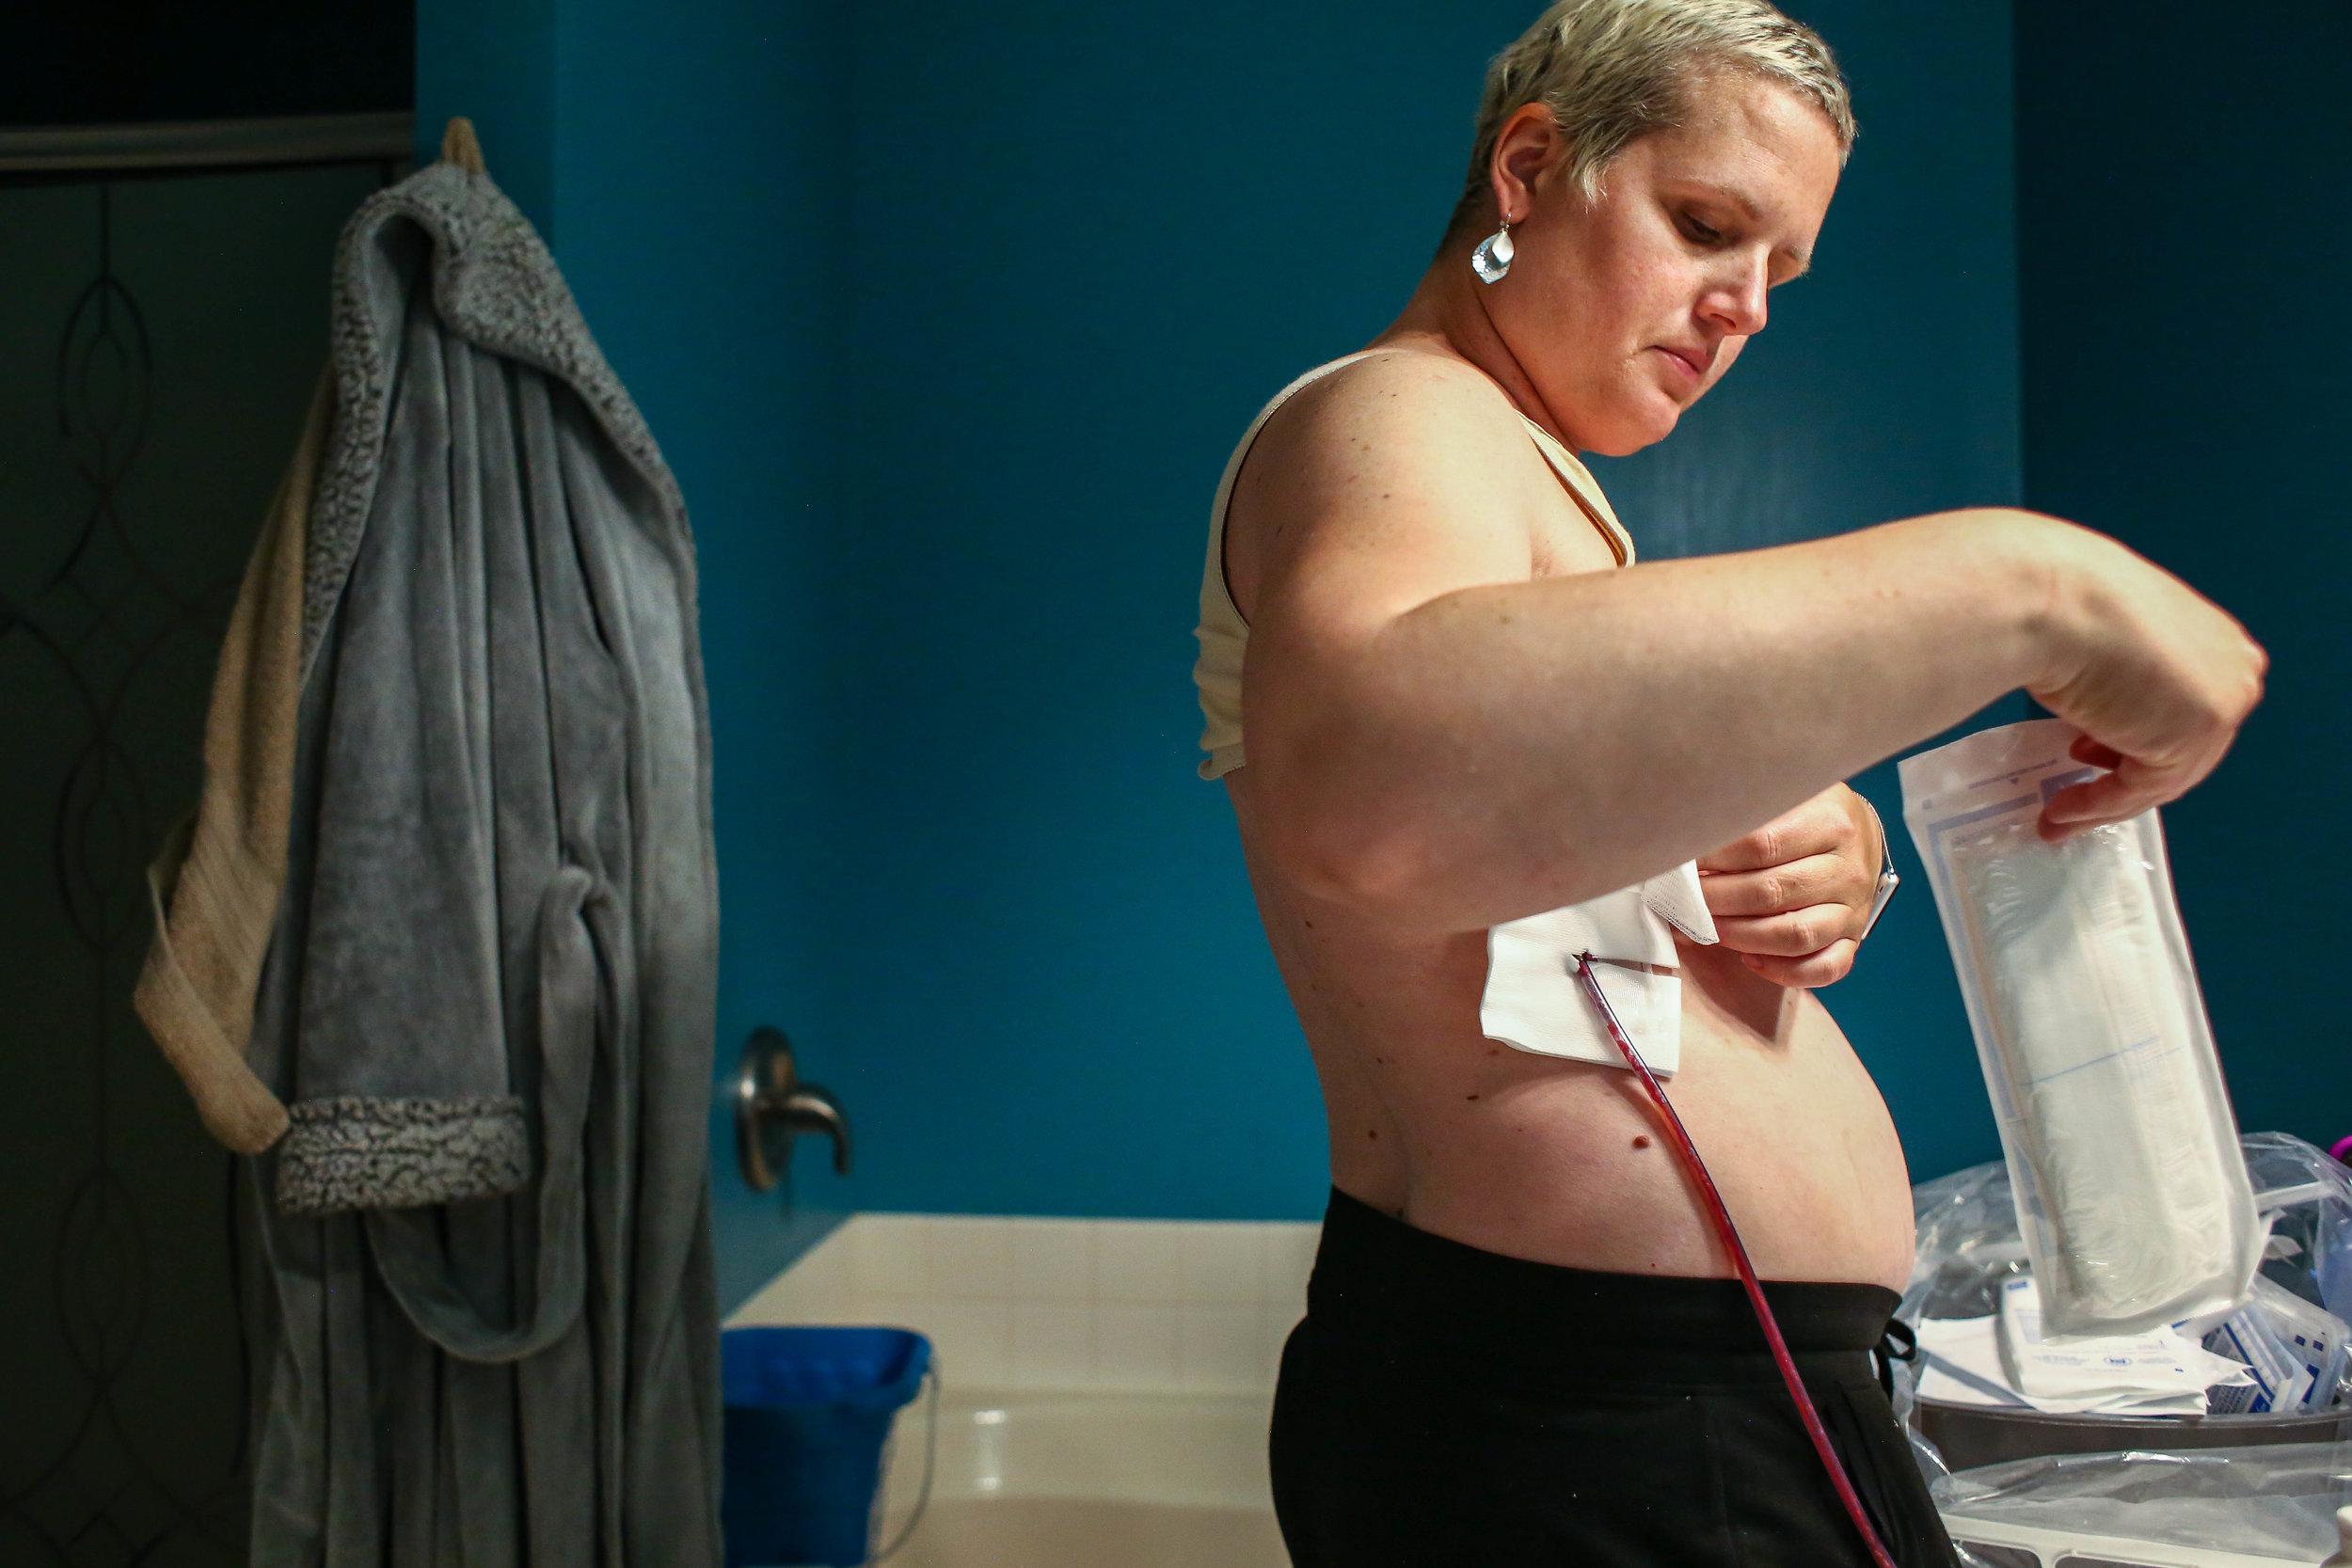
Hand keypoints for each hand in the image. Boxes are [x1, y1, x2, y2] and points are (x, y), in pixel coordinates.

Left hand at [1697, 784, 1880, 988]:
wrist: (1858, 833)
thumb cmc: (1806, 812)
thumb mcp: (1783, 794)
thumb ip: (1743, 814)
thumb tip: (1687, 841)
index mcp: (1830, 821)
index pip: (1762, 844)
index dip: (1715, 857)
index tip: (1682, 862)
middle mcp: (1848, 868)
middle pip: (1772, 892)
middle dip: (1717, 899)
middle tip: (1684, 899)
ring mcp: (1853, 908)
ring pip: (1795, 935)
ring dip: (1741, 936)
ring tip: (1707, 928)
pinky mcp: (1853, 938)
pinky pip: (1824, 968)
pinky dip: (1784, 972)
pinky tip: (1749, 960)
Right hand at [2025, 520, 2265, 839]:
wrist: (2054, 600)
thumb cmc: (2065, 599)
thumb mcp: (2107, 631)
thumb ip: (2121, 669)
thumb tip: (2095, 699)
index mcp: (2215, 638)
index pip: (2183, 709)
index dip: (2138, 737)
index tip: (2093, 754)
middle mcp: (2231, 671)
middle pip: (2178, 745)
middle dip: (2123, 771)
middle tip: (2077, 786)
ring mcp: (2219, 705)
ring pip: (2162, 774)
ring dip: (2106, 800)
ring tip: (2061, 811)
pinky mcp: (2191, 739)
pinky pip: (2141, 790)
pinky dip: (2098, 806)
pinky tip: (2062, 809)